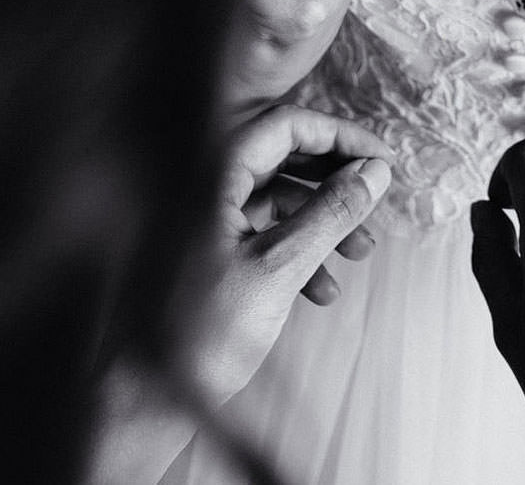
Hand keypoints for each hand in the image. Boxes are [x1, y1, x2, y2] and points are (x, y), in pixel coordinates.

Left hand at [184, 104, 393, 407]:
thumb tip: (375, 172)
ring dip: (321, 222)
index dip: (341, 137)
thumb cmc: (197, 334)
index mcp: (209, 174)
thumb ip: (331, 212)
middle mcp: (198, 186)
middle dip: (335, 182)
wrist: (140, 400)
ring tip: (358, 257)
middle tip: (375, 206)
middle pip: (282, 158)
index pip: (286, 124)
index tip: (383, 161)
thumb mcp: (280, 267)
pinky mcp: (199, 253)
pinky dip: (294, 251)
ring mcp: (196, 220)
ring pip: (274, 200)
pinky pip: (257, 233)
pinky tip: (321, 291)